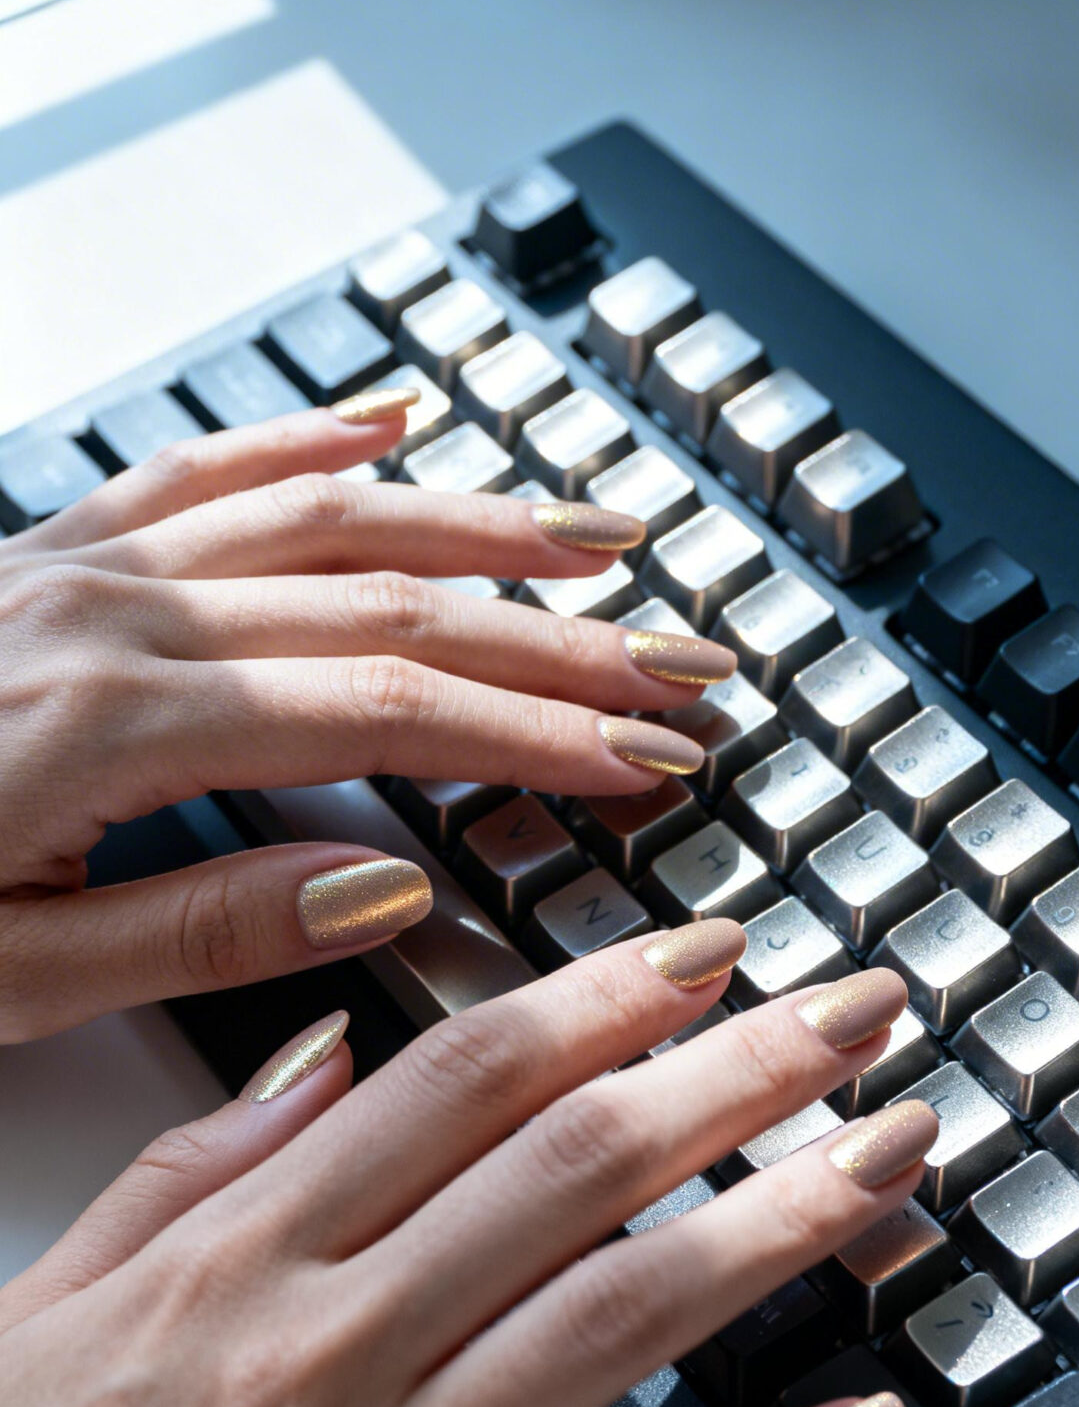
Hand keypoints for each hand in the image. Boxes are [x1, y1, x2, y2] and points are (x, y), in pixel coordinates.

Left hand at [0, 393, 730, 1040]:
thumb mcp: (14, 975)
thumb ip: (206, 927)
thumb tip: (384, 893)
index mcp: (122, 726)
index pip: (393, 711)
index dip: (540, 734)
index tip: (648, 760)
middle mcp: (122, 616)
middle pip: (396, 604)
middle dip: (562, 639)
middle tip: (682, 670)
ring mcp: (92, 566)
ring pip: (329, 513)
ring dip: (482, 527)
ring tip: (603, 543)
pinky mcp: (62, 552)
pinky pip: (207, 466)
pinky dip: (314, 444)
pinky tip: (396, 431)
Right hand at [0, 932, 934, 1406]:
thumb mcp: (47, 1299)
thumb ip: (199, 1164)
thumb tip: (334, 1047)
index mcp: (237, 1258)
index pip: (465, 1081)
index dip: (610, 1000)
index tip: (712, 954)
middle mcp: (322, 1356)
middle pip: (577, 1168)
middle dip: (740, 1071)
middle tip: (859, 1011)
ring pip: (620, 1322)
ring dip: (782, 1226)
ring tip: (896, 1157)